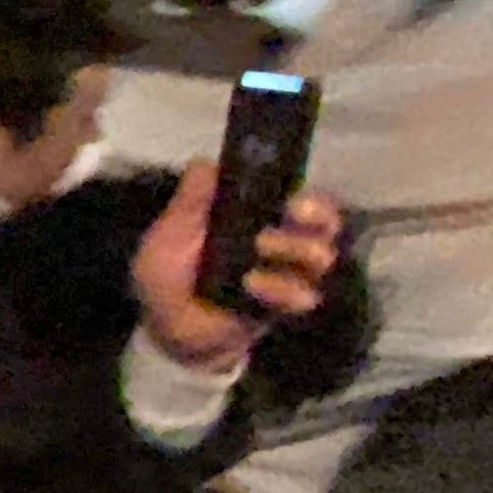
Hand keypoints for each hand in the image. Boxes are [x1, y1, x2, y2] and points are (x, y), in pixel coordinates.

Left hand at [132, 164, 342, 368]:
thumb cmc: (167, 277)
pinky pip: (304, 295)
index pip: (299, 198)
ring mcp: (287, 274)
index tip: (294, 200)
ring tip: (258, 257)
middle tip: (284, 220)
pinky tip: (254, 287)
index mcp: (255, 218)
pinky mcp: (284, 306)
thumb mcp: (169, 235)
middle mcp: (281, 241)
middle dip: (313, 218)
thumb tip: (205, 163)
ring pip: (321, 256)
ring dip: (295, 251)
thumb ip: (190, 202)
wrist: (167, 330)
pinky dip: (280, 289)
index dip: (308, 196)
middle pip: (325, 222)